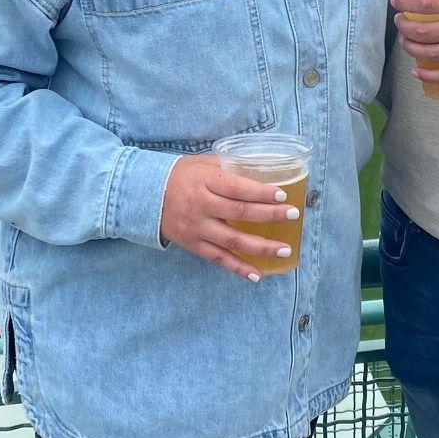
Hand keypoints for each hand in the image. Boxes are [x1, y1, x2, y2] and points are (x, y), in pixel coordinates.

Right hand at [159, 154, 301, 281]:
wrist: (145, 196)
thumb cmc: (179, 175)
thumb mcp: (201, 162)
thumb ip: (227, 166)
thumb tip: (258, 167)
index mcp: (205, 181)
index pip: (237, 188)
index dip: (260, 193)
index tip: (282, 195)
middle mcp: (201, 206)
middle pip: (240, 213)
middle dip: (269, 215)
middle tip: (293, 215)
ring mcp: (197, 228)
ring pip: (233, 241)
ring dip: (261, 247)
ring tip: (284, 249)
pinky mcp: (194, 245)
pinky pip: (219, 259)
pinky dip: (238, 268)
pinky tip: (257, 274)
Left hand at [390, 0, 438, 84]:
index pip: (429, 3)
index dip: (407, 2)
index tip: (396, 1)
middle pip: (425, 31)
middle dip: (405, 26)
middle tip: (400, 21)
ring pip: (433, 54)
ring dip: (413, 48)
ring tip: (407, 42)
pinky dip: (431, 76)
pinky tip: (418, 72)